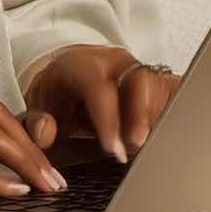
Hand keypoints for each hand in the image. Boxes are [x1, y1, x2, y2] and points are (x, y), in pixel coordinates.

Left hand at [20, 45, 180, 163]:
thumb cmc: (58, 88)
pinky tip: (162, 136)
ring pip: (159, 88)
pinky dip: (168, 116)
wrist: (73, 70)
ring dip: (156, 120)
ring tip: (147, 147)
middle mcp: (116, 62)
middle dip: (141, 119)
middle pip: (139, 83)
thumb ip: (39, 121)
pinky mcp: (155, 79)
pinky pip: (171, 93)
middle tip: (137, 148)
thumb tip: (45, 136)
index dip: (108, 121)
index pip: (99, 88)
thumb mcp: (39, 102)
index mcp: (84, 64)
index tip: (113, 149)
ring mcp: (138, 68)